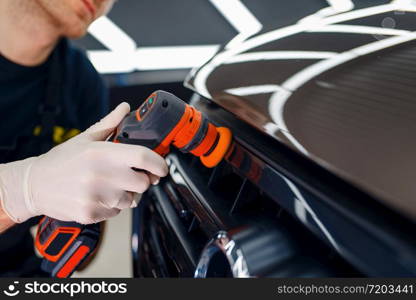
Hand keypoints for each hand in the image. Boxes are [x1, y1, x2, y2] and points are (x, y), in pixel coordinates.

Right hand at [0, 103, 167, 223]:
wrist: (33, 185)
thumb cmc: (61, 161)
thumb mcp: (85, 138)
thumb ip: (110, 124)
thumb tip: (126, 108)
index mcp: (101, 153)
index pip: (143, 157)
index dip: (159, 163)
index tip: (162, 167)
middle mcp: (101, 175)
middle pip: (143, 182)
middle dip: (143, 179)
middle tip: (133, 175)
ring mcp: (96, 197)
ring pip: (131, 200)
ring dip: (127, 194)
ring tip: (110, 185)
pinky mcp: (91, 214)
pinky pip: (116, 212)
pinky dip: (113, 206)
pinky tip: (99, 196)